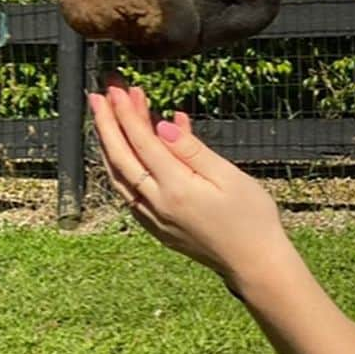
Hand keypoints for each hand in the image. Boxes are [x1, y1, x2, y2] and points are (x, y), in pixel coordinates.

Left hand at [87, 78, 290, 290]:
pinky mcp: (156, 227)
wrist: (255, 264)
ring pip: (120, 176)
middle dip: (108, 123)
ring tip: (107, 117)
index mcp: (176, 189)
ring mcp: (153, 219)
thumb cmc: (251, 218)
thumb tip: (162, 126)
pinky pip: (130, 191)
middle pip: (121, 158)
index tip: (116, 89)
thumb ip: (191, 150)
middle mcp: (157, 205)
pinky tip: (128, 150)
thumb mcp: (228, 176)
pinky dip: (124, 167)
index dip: (126, 114)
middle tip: (99, 94)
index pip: (141, 143)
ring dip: (111, 144)